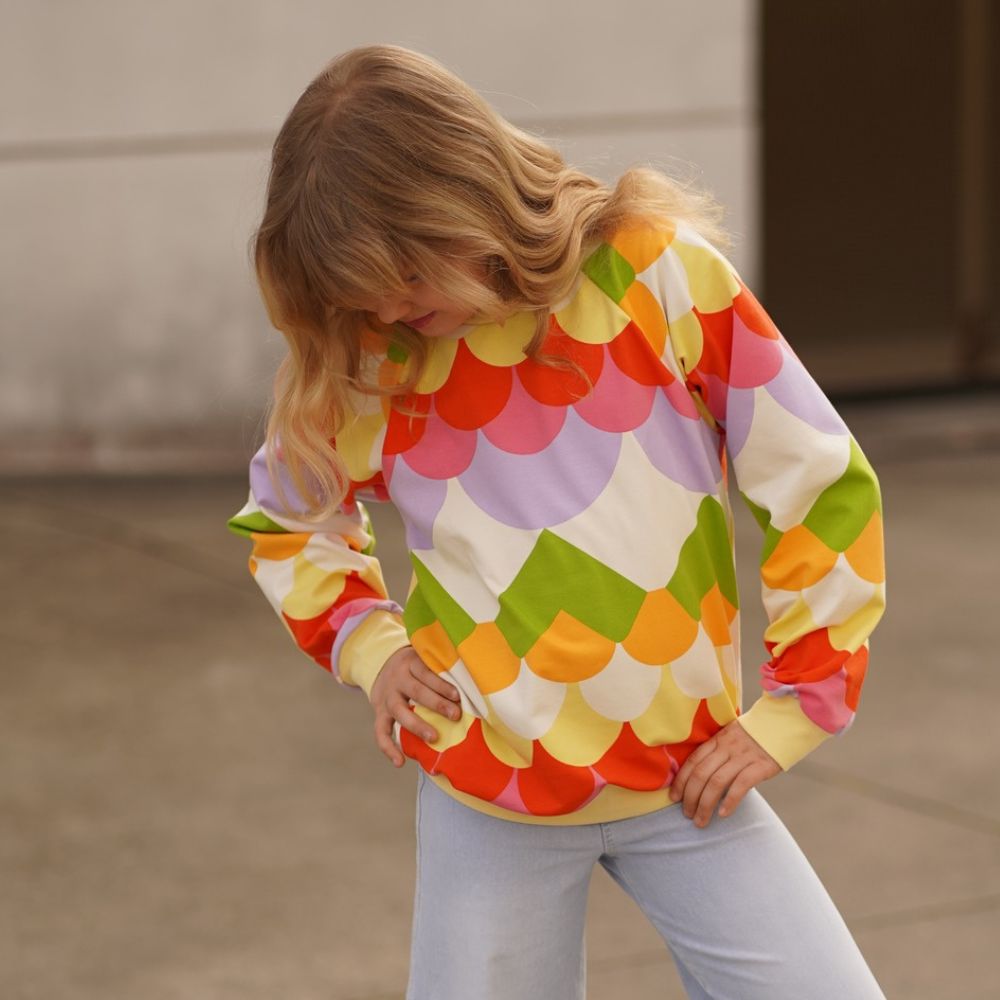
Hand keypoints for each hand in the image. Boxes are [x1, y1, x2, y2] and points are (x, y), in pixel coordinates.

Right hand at [369, 646, 461, 766]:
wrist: (382, 667)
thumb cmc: (415, 666)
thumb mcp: (424, 658)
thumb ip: (441, 668)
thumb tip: (471, 684)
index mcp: (410, 663)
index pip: (426, 672)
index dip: (441, 684)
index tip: (457, 695)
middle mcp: (397, 679)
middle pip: (416, 691)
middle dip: (437, 704)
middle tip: (455, 715)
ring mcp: (387, 697)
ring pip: (399, 711)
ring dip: (417, 725)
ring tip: (434, 737)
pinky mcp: (380, 713)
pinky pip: (380, 731)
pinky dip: (388, 748)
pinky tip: (400, 762)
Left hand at [668, 719, 780, 826]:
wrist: (781, 725)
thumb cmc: (753, 736)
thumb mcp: (730, 737)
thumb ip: (716, 752)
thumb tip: (698, 777)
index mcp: (716, 740)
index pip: (693, 761)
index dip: (681, 780)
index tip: (674, 797)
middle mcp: (726, 748)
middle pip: (701, 774)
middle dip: (690, 797)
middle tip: (687, 814)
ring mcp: (743, 756)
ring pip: (717, 782)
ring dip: (705, 805)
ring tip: (701, 820)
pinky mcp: (760, 766)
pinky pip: (741, 785)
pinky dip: (730, 801)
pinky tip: (723, 814)